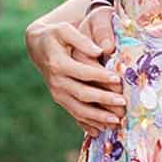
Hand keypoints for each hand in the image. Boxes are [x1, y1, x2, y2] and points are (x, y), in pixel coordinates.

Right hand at [25, 10, 125, 131]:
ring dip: (97, 117)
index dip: (100, 76)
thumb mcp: (65, 30)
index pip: (82, 72)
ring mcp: (57, 94)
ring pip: (78, 109)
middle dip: (103, 100)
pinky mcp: (60, 100)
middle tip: (123, 103)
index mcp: (58, 64)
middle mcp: (56, 82)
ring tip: (116, 121)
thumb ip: (81, 40)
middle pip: (82, 94)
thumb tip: (99, 51)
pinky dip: (87, 125)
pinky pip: (74, 115)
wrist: (38, 47)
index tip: (117, 79)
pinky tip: (101, 131)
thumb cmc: (55, 36)